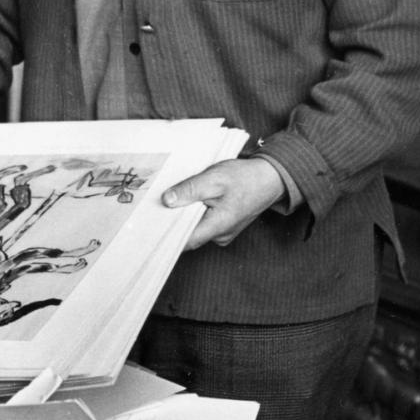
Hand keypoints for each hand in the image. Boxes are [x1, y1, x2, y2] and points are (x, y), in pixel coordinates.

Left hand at [162, 157, 284, 249]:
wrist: (270, 178)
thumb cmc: (244, 178)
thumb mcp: (214, 178)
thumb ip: (190, 190)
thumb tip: (166, 200)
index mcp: (218, 227)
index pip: (184, 241)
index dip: (166, 235)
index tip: (149, 225)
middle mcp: (220, 236)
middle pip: (187, 235)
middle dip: (171, 223)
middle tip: (153, 209)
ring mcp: (223, 233)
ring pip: (195, 229)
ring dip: (183, 217)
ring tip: (170, 201)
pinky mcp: (224, 226)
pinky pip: (203, 224)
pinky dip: (194, 214)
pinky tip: (187, 201)